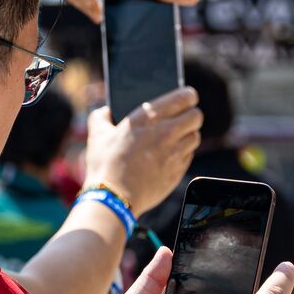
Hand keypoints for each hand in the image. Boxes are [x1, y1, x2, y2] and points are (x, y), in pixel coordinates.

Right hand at [82, 88, 200, 214]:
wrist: (114, 197)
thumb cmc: (105, 164)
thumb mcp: (97, 134)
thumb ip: (101, 116)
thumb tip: (105, 111)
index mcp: (149, 117)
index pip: (185, 97)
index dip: (188, 95)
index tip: (187, 97)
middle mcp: (166, 133)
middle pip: (196, 116)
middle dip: (191, 115)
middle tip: (182, 118)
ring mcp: (174, 153)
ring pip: (195, 136)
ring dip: (187, 135)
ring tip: (175, 137)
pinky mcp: (177, 171)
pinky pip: (189, 155)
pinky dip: (183, 153)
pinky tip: (170, 155)